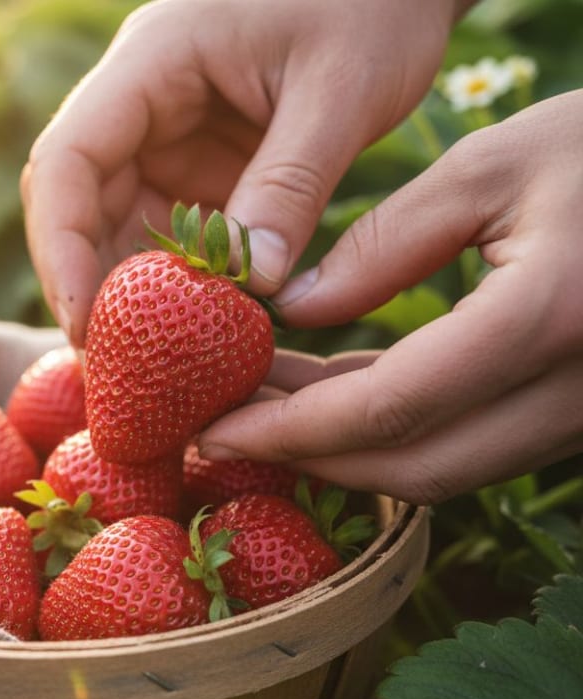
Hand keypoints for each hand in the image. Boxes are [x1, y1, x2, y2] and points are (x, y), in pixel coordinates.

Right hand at [20, 0, 465, 344]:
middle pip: (75, 204)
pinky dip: (174, 285)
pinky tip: (191, 335)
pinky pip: (166, 234)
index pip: (67, 161)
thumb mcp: (342, 91)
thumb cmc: (371, 5)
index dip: (61, 246)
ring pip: (115, 227)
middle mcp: (139, 103)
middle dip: (87, 286)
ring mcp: (164, 137)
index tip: (84, 322)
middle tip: (113, 368)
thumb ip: (291, 185)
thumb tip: (252, 287)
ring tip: (147, 367)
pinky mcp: (197, 167)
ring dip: (128, 295)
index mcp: (152, 63)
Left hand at [199, 90, 582, 504]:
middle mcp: (579, 389)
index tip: (214, 429)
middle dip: (309, 458)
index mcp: (550, 318)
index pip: (392, 408)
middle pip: (418, 467)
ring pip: (447, 467)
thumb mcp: (490, 167)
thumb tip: (292, 309)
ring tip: (263, 404)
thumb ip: (386, 243)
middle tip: (224, 430)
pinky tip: (330, 394)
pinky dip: (397, 431)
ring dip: (348, 449)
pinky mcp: (578, 409)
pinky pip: (474, 442)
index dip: (291, 430)